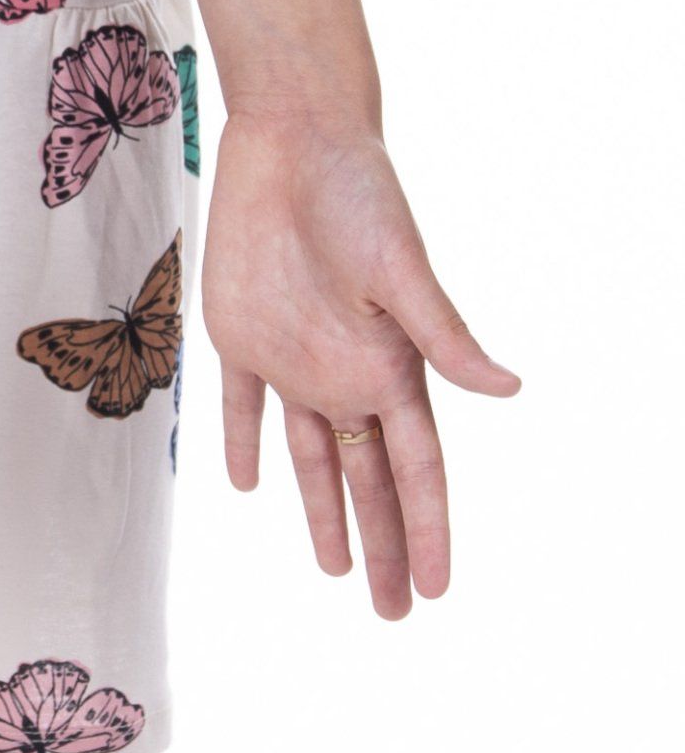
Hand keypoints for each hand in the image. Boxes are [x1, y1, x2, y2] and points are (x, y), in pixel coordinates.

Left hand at [202, 111, 519, 617]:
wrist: (293, 140)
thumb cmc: (359, 194)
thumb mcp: (403, 272)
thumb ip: (445, 337)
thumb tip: (509, 392)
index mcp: (391, 368)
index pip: (416, 472)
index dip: (426, 533)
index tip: (432, 592)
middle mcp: (348, 375)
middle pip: (371, 484)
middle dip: (386, 548)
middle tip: (395, 612)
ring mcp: (296, 361)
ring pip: (314, 461)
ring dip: (325, 517)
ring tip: (340, 572)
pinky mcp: (243, 340)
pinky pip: (243, 410)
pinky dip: (245, 445)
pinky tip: (251, 485)